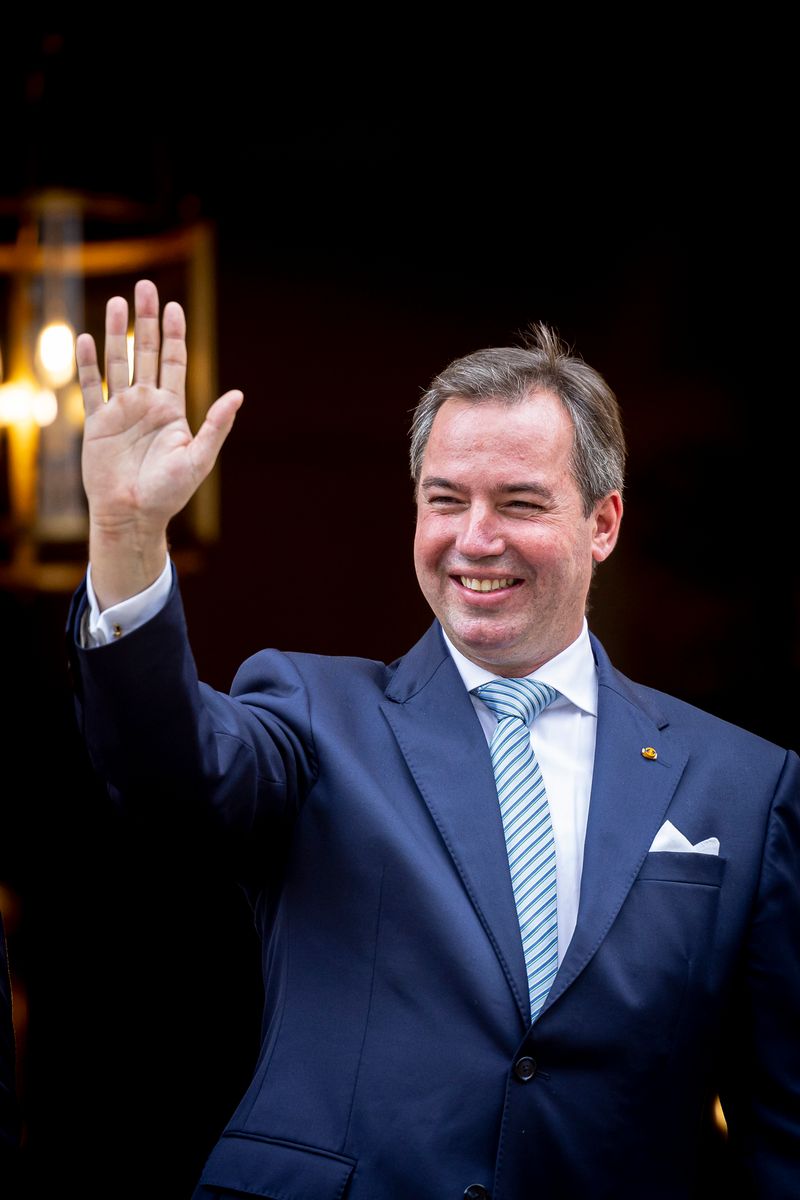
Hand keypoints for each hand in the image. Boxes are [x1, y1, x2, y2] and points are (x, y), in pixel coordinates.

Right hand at [76, 278, 242, 606]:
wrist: (133, 515)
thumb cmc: (169, 493)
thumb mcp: (200, 459)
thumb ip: (216, 425)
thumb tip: (239, 395)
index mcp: (172, 410)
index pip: (174, 362)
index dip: (175, 334)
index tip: (173, 305)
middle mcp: (147, 405)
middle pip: (147, 352)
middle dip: (146, 320)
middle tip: (145, 287)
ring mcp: (121, 411)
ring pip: (118, 362)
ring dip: (116, 332)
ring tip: (116, 302)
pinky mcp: (97, 424)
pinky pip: (91, 388)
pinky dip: (89, 364)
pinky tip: (86, 338)